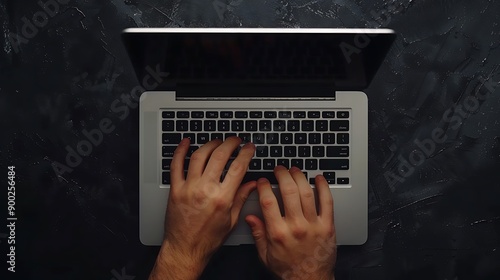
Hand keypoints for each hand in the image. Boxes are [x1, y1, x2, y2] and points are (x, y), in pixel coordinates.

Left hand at [150, 137, 255, 278]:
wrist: (185, 249)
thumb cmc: (207, 239)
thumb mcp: (231, 221)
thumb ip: (241, 198)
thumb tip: (252, 184)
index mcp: (222, 198)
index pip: (238, 168)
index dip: (245, 153)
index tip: (249, 147)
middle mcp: (205, 190)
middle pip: (220, 157)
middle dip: (230, 144)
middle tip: (235, 140)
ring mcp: (189, 188)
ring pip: (199, 156)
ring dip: (210, 144)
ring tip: (217, 141)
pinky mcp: (175, 190)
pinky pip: (176, 165)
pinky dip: (180, 151)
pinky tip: (186, 143)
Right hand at [246, 166, 336, 279]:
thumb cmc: (288, 269)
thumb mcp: (265, 255)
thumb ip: (258, 234)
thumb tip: (250, 217)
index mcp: (278, 233)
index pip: (268, 202)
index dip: (264, 186)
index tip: (262, 180)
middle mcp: (296, 227)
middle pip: (288, 191)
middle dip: (282, 175)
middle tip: (279, 169)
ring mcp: (313, 225)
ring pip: (306, 193)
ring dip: (300, 177)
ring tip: (294, 170)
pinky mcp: (328, 226)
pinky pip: (327, 202)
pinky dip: (324, 187)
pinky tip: (319, 178)